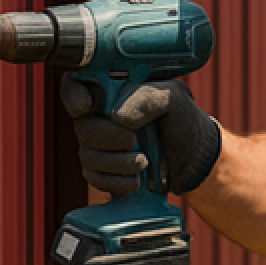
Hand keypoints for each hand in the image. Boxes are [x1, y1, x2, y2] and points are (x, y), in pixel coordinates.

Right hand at [61, 77, 222, 195]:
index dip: (72, 94)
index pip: (75, 83)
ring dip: (115, 163)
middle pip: (82, 126)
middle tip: (133, 141)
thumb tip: (117, 116)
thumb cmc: (182, 120)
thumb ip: (148, 98)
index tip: (85, 107)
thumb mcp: (173, 99)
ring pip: (87, 154)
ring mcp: (99, 143)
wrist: (193, 158)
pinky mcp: (102, 169)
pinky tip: (136, 181)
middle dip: (107, 137)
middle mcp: (100, 114)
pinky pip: (94, 177)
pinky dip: (115, 181)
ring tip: (143, 163)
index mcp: (112, 88)